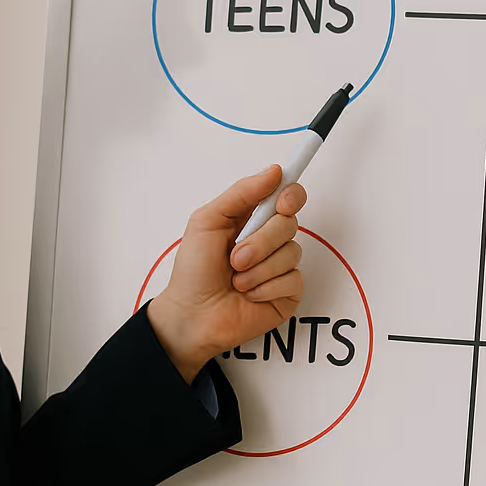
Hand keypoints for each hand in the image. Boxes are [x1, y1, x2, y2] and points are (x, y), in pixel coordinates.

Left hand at [146, 165, 307, 382]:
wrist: (192, 314)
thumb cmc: (194, 270)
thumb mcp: (207, 220)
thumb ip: (241, 193)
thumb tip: (274, 171)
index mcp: (252, 218)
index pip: (287, 195)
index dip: (291, 194)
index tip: (283, 202)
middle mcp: (270, 239)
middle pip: (290, 222)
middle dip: (260, 241)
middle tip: (235, 258)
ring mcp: (281, 266)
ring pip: (292, 252)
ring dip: (258, 268)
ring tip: (236, 279)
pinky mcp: (287, 292)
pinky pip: (293, 279)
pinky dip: (266, 287)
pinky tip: (249, 294)